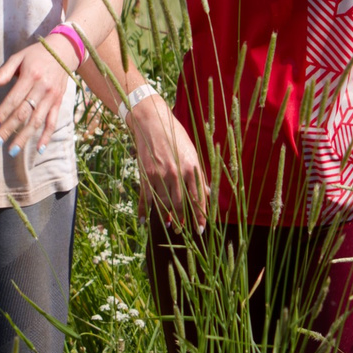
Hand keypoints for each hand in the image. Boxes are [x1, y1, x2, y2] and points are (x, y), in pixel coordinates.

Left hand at [0, 39, 74, 158]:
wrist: (64, 51)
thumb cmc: (36, 55)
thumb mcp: (19, 57)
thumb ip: (4, 72)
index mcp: (31, 76)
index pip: (13, 99)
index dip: (2, 113)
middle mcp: (42, 88)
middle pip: (23, 113)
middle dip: (8, 129)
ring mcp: (52, 97)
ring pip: (37, 121)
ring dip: (24, 137)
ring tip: (12, 151)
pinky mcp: (58, 102)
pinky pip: (53, 122)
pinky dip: (47, 136)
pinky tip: (39, 149)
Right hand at [126, 95, 206, 224]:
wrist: (152, 121)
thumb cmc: (175, 136)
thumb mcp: (192, 152)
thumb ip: (199, 174)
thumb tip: (207, 193)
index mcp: (192, 167)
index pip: (198, 198)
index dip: (200, 216)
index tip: (200, 229)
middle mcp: (178, 173)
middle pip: (181, 204)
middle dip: (183, 220)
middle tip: (183, 231)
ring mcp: (161, 174)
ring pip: (164, 203)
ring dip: (166, 216)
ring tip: (168, 224)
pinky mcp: (146, 174)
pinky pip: (146, 198)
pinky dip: (145, 211)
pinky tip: (144, 220)